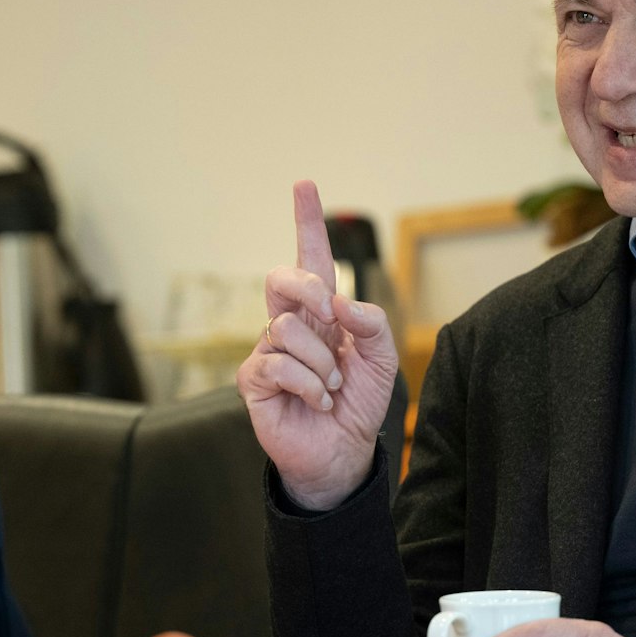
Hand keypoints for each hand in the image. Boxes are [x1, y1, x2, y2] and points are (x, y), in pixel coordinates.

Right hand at [236, 181, 399, 509]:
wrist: (343, 452)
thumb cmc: (357, 402)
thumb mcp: (381, 359)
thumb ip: (371, 322)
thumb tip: (338, 301)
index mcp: (321, 313)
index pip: (312, 260)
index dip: (307, 222)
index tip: (305, 184)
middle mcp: (290, 325)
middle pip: (281, 278)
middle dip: (306, 286)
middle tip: (328, 311)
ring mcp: (268, 351)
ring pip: (288, 328)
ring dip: (322, 362)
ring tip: (332, 388)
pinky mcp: (254, 381)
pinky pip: (278, 364)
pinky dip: (309, 385)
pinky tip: (318, 402)